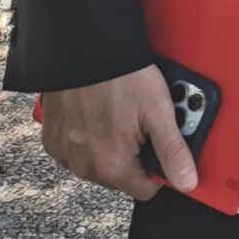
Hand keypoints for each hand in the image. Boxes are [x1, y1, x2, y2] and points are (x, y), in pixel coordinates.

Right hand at [39, 65, 197, 201]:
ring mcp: (65, 154)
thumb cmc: (122, 77)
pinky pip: (76, 151)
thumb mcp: (159, 111)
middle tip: (141, 122)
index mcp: (113, 166)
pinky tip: (98, 114)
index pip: (145, 189)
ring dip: (110, 147)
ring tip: (119, 113)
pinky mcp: (52, 140)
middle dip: (135, 154)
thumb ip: (173, 151)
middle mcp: (84, 167)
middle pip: (121, 176)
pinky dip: (88, 138)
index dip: (159, 168)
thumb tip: (187, 181)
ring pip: (98, 164)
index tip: (161, 146)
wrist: (84, 50)